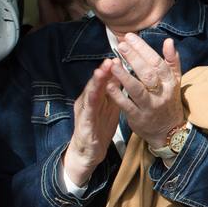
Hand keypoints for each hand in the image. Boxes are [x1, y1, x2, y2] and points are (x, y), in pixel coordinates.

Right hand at [63, 63, 122, 185]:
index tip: (119, 55)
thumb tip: (123, 71)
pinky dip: (91, 104)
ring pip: (90, 95)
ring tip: (100, 72)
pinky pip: (88, 113)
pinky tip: (94, 97)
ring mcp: (85, 112)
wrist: (89, 151)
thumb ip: (114, 89)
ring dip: (95, 83)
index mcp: (96, 96)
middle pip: (96, 83)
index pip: (104, 79)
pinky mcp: (85, 125)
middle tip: (110, 60)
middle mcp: (88, 101)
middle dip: (103, 71)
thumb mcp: (109, 105)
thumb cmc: (100, 125)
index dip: (111, 68)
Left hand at [106, 35, 184, 149]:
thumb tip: (169, 41)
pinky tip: (108, 84)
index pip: (157, 62)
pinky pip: (127, 105)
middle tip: (121, 46)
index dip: (143, 49)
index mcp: (170, 82)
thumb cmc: (168, 100)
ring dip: (124, 76)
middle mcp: (161, 94)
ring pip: (137, 90)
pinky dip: (117, 95)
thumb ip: (171, 61)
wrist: (169, 131)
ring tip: (112, 63)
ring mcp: (150, 106)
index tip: (129, 37)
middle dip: (134, 59)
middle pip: (148, 74)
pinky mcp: (138, 118)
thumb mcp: (175, 80)